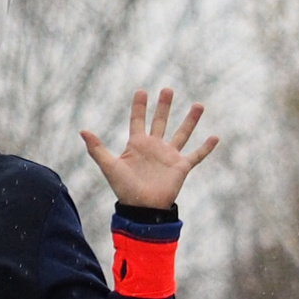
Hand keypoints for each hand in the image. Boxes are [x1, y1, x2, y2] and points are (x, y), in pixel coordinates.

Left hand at [80, 88, 216, 209]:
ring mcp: (169, 156)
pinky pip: (196, 155)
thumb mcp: (109, 166)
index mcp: (137, 145)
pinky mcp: (181, 167)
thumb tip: (82, 131)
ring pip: (182, 133)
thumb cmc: (124, 189)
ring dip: (190, 120)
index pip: (138, 120)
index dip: (139, 106)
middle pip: (160, 121)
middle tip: (167, 89)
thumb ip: (97, 148)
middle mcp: (154, 147)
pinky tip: (215, 136)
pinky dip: (206, 147)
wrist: (142, 209)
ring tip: (199, 105)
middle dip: (163, 106)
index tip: (141, 91)